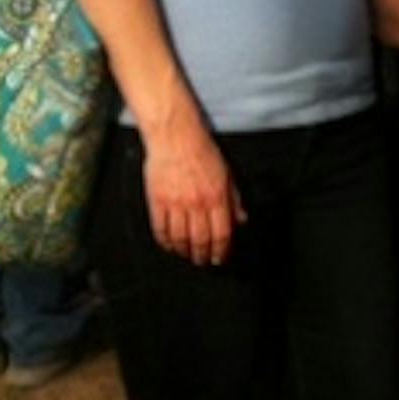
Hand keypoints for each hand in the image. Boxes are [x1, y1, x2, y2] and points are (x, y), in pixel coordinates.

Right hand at [142, 122, 245, 266]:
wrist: (176, 137)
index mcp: (217, 196)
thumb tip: (240, 220)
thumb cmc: (203, 152)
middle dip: (203, 256)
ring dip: (184, 252)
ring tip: (187, 256)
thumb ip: (234, 199)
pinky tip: (170, 246)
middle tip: (204, 261)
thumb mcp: (228, 174)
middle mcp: (197, 203)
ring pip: (180, 239)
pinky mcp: (157, 201)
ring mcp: (175, 204)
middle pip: (201, 240)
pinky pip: (160, 229)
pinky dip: (165, 242)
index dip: (222, 251)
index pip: (222, 233)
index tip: (221, 258)